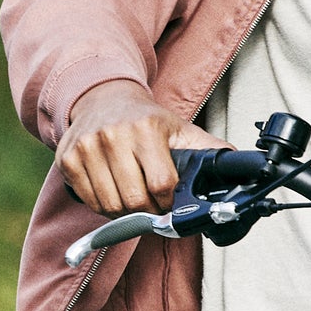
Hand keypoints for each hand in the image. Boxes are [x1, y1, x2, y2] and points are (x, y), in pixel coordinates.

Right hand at [57, 79, 215, 218]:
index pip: (161, 185)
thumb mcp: (179, 129)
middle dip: (146, 210)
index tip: (168, 200)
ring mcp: (87, 148)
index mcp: (146, 128)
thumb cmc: (144, 119)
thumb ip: (209, 150)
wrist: (102, 98)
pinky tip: (112, 192)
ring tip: (131, 198)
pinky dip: (102, 206)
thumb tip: (243, 167)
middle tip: (150, 204)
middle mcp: (113, 135)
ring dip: (124, 212)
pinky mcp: (67, 160)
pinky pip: (89, 201)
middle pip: (134, 200)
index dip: (167, 201)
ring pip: (110, 206)